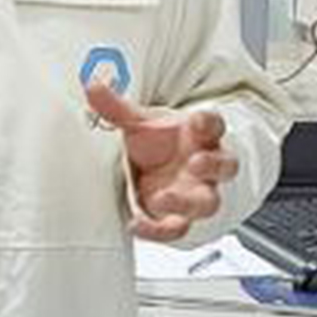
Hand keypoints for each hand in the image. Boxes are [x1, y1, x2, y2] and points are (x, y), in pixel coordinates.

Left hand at [84, 77, 239, 241]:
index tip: (197, 120)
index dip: (208, 123)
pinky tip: (137, 224)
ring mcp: (197, 193)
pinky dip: (158, 231)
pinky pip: (177, 229)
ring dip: (187, 202)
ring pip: (207, 202)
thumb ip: (117, 108)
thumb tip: (92, 86)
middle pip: (224, 167)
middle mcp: (206, 166)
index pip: (214, 125)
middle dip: (212, 165)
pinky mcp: (181, 217)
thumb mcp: (140, 122)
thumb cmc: (161, 143)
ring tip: (163, 198)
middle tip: (194, 162)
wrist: (160, 169)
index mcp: (201, 136)